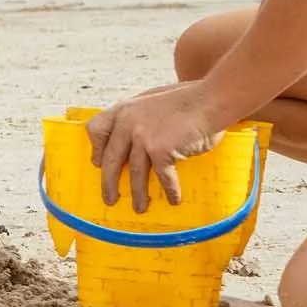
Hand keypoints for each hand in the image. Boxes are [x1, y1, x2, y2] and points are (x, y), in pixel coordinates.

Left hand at [87, 82, 224, 212]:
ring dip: (138, 194)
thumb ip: (140, 116)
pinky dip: (170, 190)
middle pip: (111, 159)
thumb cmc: (188, 99)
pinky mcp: (160, 150)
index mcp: (124, 109)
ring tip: (140, 207)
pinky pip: (162, 177)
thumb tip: (135, 139)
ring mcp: (142, 136)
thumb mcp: (154, 100)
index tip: (98, 163)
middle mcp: (128, 122)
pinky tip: (173, 199)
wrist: (211, 100)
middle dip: (109, 183)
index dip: (96, 149)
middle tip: (110, 198)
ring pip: (135, 174)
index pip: (95, 129)